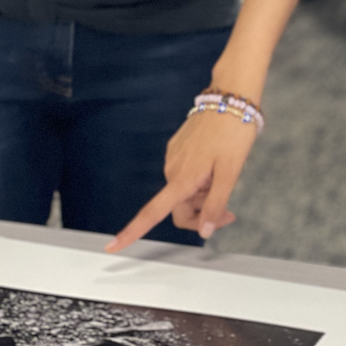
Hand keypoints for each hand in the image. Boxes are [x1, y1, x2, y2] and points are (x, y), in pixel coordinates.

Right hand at [106, 109, 255, 252]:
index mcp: (182, 179)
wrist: (230, 98)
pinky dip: (200, 180)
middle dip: (201, 215)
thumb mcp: (230, 173)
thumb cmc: (233, 133)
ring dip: (202, 196)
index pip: (152, 213)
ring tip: (223, 178)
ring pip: (184, 192)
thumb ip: (216, 204)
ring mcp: (174, 157)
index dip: (132, 232)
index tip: (112, 247)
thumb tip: (205, 231)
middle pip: (179, 209)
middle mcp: (172, 169)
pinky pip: (185, 175)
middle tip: (229, 213)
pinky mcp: (178, 147)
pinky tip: (215, 166)